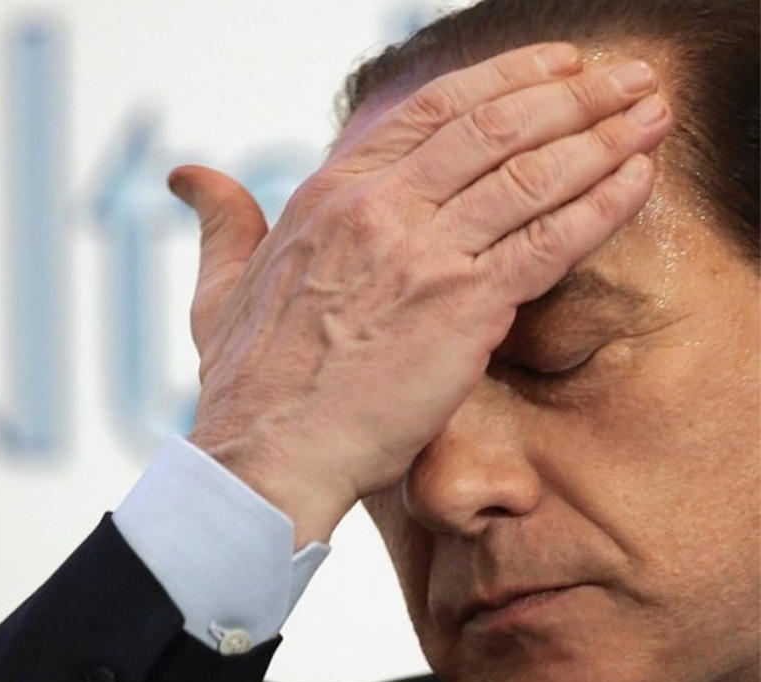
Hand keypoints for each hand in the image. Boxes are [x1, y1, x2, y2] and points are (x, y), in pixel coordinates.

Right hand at [172, 43, 671, 547]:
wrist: (266, 455)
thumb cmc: (245, 383)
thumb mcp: (217, 287)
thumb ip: (220, 221)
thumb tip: (189, 177)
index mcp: (328, 196)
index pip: (430, 111)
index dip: (503, 79)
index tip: (554, 65)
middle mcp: (378, 209)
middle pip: (492, 126)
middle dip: (572, 92)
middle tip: (626, 73)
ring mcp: (422, 254)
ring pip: (529, 172)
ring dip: (602, 134)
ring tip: (652, 108)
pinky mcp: (463, 308)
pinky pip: (549, 240)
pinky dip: (601, 204)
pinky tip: (638, 178)